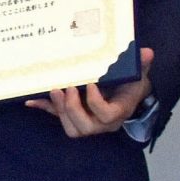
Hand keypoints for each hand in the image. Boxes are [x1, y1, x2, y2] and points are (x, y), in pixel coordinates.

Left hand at [26, 47, 154, 137]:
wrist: (125, 93)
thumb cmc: (130, 85)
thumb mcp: (138, 75)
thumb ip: (141, 65)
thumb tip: (147, 52)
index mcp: (118, 112)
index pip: (107, 116)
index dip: (95, 103)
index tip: (91, 85)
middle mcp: (102, 123)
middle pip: (84, 127)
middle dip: (72, 109)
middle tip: (67, 88)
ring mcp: (87, 122)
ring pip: (70, 128)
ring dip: (60, 110)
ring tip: (55, 90)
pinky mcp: (73, 117)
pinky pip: (57, 117)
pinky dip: (45, 108)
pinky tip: (31, 100)